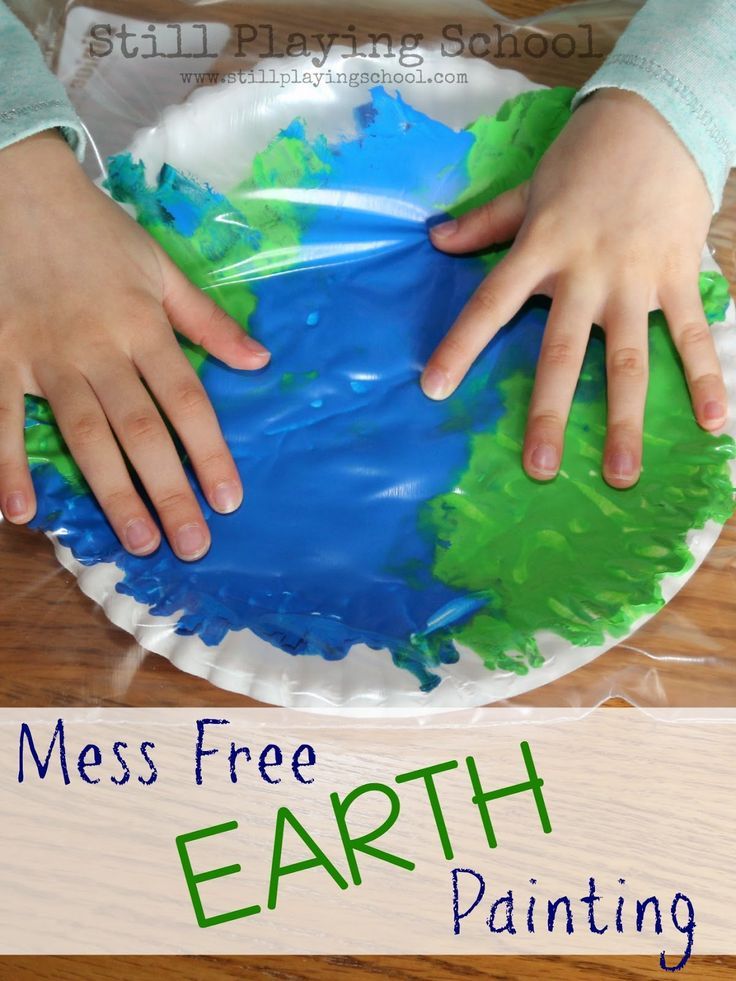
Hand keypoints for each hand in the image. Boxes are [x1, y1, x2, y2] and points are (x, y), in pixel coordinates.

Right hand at [0, 131, 269, 558]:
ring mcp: (45, 358)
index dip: (210, 453)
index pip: (187, 402)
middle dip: (170, 491)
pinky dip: (5, 462)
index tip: (229, 501)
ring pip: (85, 435)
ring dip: (112, 492)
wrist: (18, 189)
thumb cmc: (96, 232)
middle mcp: (99, 350)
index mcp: (144, 327)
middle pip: (142, 431)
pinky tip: (20, 511)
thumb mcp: (160, 268)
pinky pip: (1, 417)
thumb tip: (259, 362)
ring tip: (138, 540)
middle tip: (190, 545)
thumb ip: (207, 321)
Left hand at [423, 89, 723, 488]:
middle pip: (562, 351)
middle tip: (540, 466)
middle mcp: (585, 273)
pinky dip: (705, 377)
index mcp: (540, 249)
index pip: (490, 304)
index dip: (461, 346)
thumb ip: (485, 222)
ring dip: (624, 419)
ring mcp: (634, 280)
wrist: (657, 117)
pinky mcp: (678, 278)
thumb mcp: (528, 188)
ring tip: (619, 474)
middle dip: (550, 411)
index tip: (434, 388)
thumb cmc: (584, 158)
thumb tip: (434, 240)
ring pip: (628, 360)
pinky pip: (690, 335)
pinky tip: (715, 422)